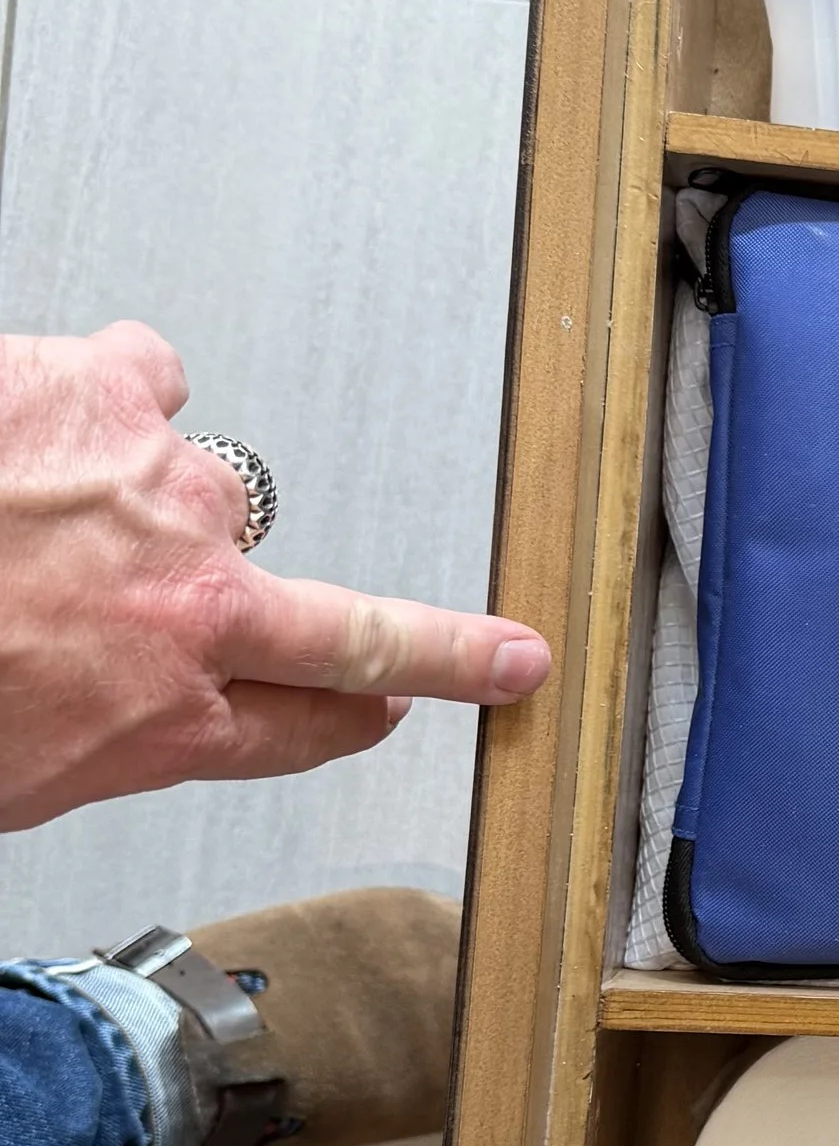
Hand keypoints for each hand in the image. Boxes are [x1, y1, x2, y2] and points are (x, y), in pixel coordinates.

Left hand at [0, 323, 552, 831]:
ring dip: (148, 500)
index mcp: (162, 718)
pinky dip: (112, 388)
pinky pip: (152, 376)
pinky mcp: (107, 389)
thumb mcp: (8, 768)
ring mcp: (159, 494)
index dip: (386, 712)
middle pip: (339, 628)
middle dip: (432, 646)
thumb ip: (77, 735)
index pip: (316, 726)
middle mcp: (190, 608)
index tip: (448, 697)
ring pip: (213, 494)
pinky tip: (58, 407)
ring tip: (50, 504)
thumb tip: (95, 714)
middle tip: (484, 648)